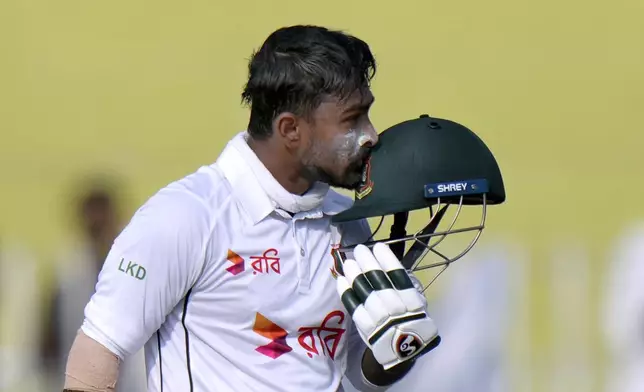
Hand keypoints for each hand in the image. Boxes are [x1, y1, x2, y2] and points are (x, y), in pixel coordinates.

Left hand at [336, 243, 439, 369]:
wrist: (402, 348)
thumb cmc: (412, 321)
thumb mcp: (419, 302)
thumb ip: (407, 285)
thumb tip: (388, 265)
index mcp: (410, 299)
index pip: (397, 273)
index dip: (386, 258)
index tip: (377, 246)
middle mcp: (393, 305)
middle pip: (377, 278)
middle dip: (366, 261)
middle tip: (359, 250)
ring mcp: (378, 316)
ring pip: (363, 289)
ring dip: (354, 273)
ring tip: (349, 262)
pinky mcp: (365, 325)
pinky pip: (353, 305)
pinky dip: (345, 291)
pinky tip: (340, 279)